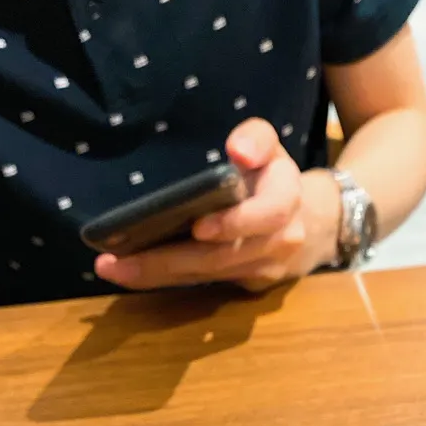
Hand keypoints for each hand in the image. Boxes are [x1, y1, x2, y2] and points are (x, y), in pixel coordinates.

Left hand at [94, 119, 341, 292]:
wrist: (312, 225)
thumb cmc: (273, 178)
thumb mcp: (271, 147)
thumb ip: (256, 138)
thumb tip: (239, 151)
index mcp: (287, 200)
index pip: (267, 214)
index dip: (234, 222)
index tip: (197, 226)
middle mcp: (279, 241)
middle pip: (222, 257)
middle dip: (168, 261)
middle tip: (119, 262)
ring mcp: (264, 269)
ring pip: (208, 275)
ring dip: (158, 276)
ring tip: (114, 269)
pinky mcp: (249, 287)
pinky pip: (206, 284)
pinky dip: (169, 281)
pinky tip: (134, 274)